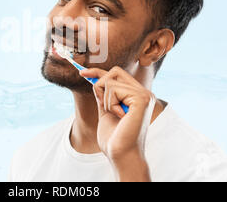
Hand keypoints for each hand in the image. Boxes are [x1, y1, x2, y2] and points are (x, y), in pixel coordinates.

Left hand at [80, 66, 154, 180]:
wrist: (121, 155)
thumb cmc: (114, 139)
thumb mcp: (105, 111)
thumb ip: (103, 95)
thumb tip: (95, 78)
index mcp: (137, 96)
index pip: (117, 74)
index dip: (98, 71)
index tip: (82, 72)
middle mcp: (144, 93)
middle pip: (114, 72)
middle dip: (100, 86)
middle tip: (104, 105)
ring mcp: (144, 95)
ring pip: (111, 81)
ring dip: (106, 100)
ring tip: (115, 115)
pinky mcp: (141, 99)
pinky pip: (114, 89)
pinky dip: (110, 104)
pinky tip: (120, 117)